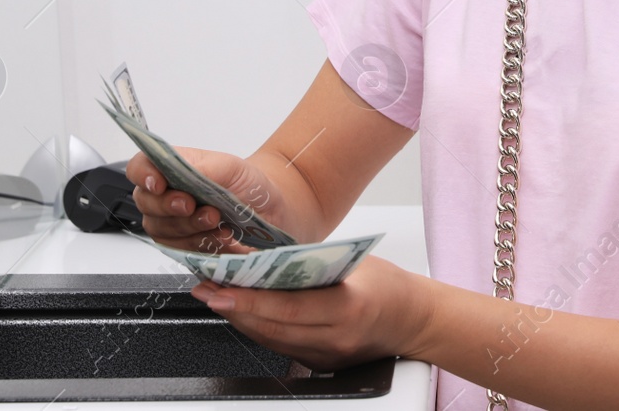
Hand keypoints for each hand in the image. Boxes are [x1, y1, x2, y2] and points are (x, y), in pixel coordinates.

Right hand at [128, 148, 288, 253]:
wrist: (271, 211)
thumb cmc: (249, 184)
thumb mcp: (232, 167)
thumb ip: (203, 167)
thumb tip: (181, 169)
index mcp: (174, 168)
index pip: (140, 167)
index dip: (143, 175)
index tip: (159, 184)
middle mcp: (167, 196)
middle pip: (145, 202)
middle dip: (168, 206)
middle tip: (193, 205)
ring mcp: (173, 224)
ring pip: (160, 230)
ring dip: (188, 227)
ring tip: (216, 219)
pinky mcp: (184, 248)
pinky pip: (179, 251)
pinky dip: (200, 244)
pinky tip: (220, 236)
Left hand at [189, 255, 435, 370]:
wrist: (414, 321)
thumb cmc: (389, 286)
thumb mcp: (354, 264)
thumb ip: (312, 263)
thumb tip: (266, 255)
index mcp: (347, 309)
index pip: (288, 307)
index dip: (250, 299)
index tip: (220, 287)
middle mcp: (334, 339)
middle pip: (272, 327)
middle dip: (233, 307)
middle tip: (205, 287)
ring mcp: (326, 356)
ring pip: (271, 339)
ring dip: (239, 318)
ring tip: (214, 295)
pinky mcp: (319, 363)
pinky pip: (280, 345)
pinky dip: (258, 327)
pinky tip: (241, 311)